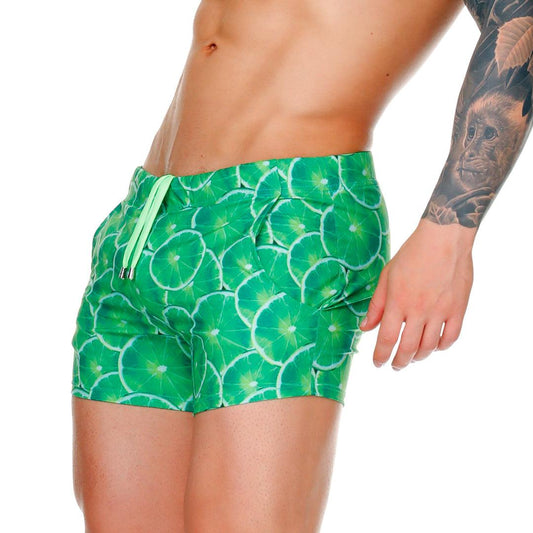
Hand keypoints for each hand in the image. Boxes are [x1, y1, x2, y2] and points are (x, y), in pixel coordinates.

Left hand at [359, 218, 475, 369]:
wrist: (444, 239)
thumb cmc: (412, 255)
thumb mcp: (387, 276)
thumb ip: (376, 305)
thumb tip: (366, 327)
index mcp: (398, 302)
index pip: (387, 339)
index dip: (381, 355)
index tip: (378, 363)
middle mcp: (419, 311)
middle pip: (408, 348)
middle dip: (399, 362)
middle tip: (395, 366)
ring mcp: (440, 311)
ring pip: (429, 347)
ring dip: (419, 357)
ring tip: (412, 358)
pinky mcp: (458, 309)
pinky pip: (451, 337)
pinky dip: (441, 347)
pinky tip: (435, 347)